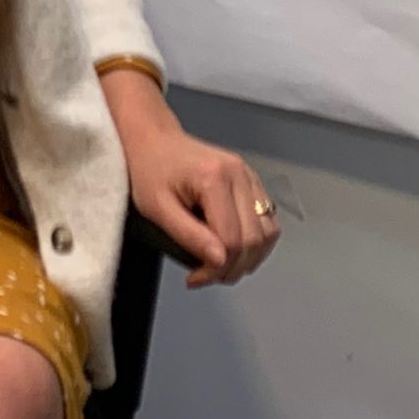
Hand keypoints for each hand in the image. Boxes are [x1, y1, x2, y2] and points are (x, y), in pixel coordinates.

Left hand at [101, 70, 279, 288]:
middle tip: (207, 276)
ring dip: (249, 258)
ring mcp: (249, 176)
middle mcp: (238, 174)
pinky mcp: (252, 181)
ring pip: (268, 233)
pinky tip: (233, 249)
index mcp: (214, 177)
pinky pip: (268, 220)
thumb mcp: (157, 209)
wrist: (153, 140)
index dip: (215, 269)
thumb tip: (218, 262)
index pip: (231, 240)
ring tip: (220, 265)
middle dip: (233, 268)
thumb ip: (189, 236)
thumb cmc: (149, 169)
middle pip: (254, 240)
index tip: (195, 278)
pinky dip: (256, 242)